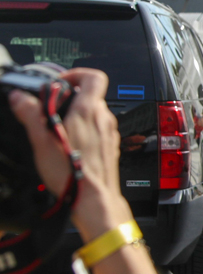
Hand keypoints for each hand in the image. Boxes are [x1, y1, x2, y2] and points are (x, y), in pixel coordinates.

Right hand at [9, 68, 129, 237]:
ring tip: (58, 130)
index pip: (94, 77)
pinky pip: (98, 131)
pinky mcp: (111, 147)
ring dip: (77, 116)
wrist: (95, 199)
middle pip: (91, 96)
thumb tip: (20, 98)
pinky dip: (85, 131)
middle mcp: (104, 119)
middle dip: (70, 99)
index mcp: (89, 111)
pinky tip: (71, 146)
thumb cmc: (73, 172)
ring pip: (94, 114)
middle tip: (52, 110)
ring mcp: (110, 134)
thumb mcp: (42, 140)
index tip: (60, 82)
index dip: (77, 74)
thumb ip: (31, 114)